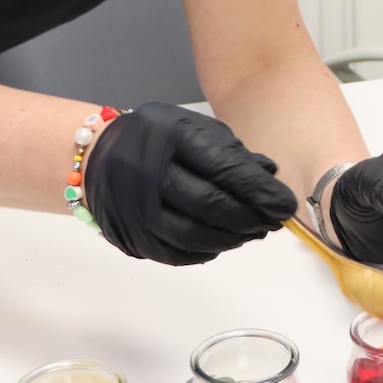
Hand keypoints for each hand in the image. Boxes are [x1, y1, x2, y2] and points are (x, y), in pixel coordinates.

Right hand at [85, 103, 297, 265]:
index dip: (259, 191)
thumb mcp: (192, 128)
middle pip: (210, 205)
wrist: (96, 157)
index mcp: (172, 138)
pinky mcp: (134, 237)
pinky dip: (207, 251)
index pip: (223, 168)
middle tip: (273, 222)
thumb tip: (270, 176)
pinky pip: (177, 254)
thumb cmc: (155, 139)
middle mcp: (151, 174)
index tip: (285, 205)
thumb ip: (231, 152)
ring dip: (232, 238)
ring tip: (252, 232)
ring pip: (195, 236)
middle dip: (250, 218)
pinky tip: (223, 241)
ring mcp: (138, 209)